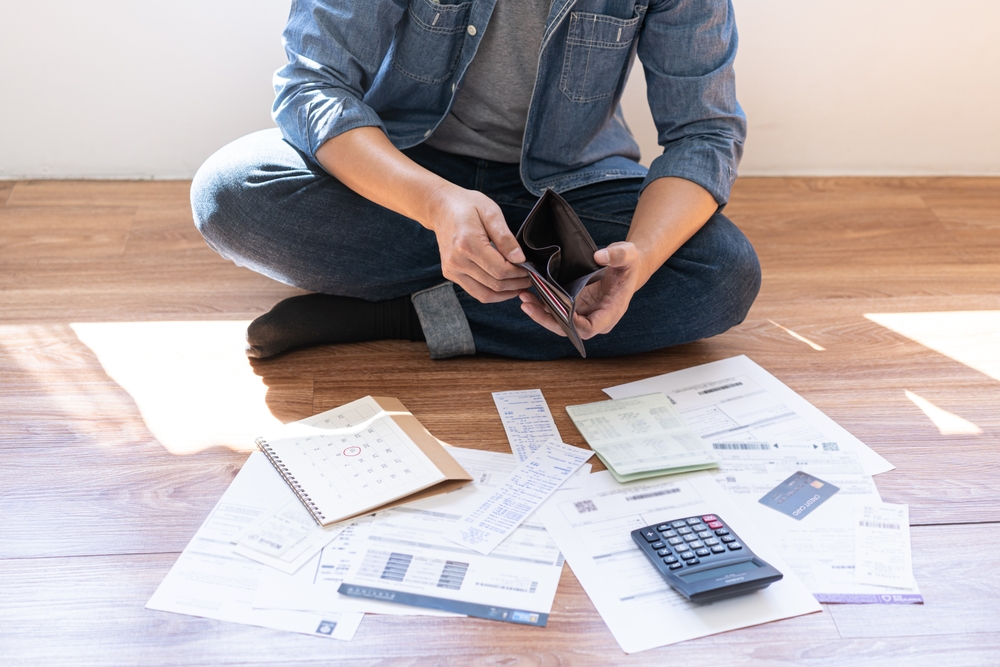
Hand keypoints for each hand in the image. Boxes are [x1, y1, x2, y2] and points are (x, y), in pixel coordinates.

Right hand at [426, 184, 530, 302]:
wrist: (441, 208)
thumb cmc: (467, 206)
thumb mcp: (491, 213)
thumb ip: (505, 238)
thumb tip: (520, 259)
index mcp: (467, 244)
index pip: (500, 270)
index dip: (519, 273)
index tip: (530, 269)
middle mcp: (457, 261)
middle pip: (494, 284)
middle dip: (516, 284)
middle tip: (529, 279)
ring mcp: (452, 270)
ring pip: (485, 294)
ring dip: (506, 293)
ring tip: (520, 285)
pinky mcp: (450, 274)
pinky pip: (476, 292)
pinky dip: (493, 292)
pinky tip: (505, 286)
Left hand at [519, 241, 643, 338]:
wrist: (626, 267)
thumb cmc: (628, 263)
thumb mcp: (628, 254)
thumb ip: (617, 255)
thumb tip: (599, 257)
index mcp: (611, 311)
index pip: (589, 328)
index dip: (572, 324)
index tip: (558, 310)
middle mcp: (596, 318)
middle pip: (568, 330)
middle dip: (547, 319)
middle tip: (527, 305)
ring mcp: (584, 314)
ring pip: (559, 323)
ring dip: (540, 313)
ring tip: (523, 298)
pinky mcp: (575, 307)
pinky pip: (556, 312)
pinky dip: (542, 305)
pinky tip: (529, 293)